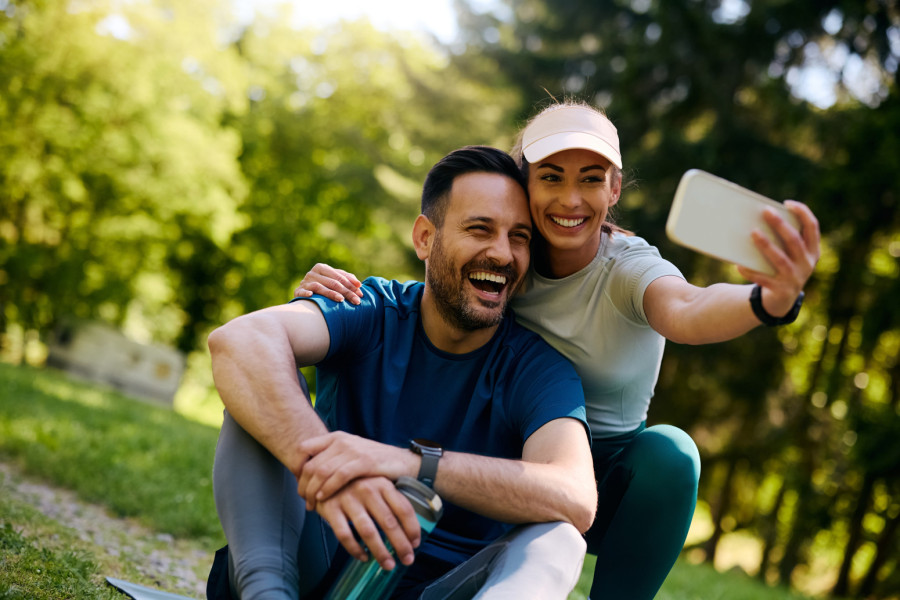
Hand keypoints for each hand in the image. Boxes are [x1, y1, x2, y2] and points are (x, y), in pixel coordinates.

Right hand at [294, 263, 363, 304]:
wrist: (302, 293)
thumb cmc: (322, 286)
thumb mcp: (333, 280)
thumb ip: (345, 279)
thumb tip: (359, 284)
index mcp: (322, 268)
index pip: (339, 276)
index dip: (351, 284)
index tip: (361, 293)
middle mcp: (313, 273)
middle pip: (333, 282)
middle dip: (346, 292)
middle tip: (356, 301)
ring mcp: (305, 282)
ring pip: (320, 287)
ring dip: (331, 293)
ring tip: (341, 299)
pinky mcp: (298, 291)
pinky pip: (302, 292)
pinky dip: (306, 293)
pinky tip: (311, 295)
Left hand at [297, 432, 415, 509]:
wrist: (401, 462)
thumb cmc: (373, 463)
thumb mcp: (349, 455)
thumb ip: (331, 460)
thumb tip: (307, 477)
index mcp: (335, 437)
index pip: (303, 448)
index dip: (295, 466)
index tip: (298, 483)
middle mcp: (341, 441)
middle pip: (310, 464)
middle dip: (303, 485)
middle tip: (304, 500)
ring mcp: (353, 450)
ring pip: (322, 471)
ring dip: (313, 491)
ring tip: (312, 504)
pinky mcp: (364, 461)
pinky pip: (339, 476)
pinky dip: (328, 488)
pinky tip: (324, 498)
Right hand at [317, 476, 421, 569]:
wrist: (323, 476)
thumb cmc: (356, 484)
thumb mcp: (376, 485)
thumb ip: (391, 501)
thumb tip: (410, 529)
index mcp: (382, 483)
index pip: (404, 508)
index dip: (412, 528)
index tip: (415, 544)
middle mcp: (367, 490)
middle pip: (389, 522)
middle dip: (400, 545)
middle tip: (407, 560)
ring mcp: (348, 499)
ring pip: (368, 531)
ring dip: (380, 551)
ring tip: (388, 564)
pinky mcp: (331, 509)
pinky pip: (345, 535)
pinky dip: (355, 549)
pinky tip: (364, 557)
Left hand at [737, 200, 819, 315]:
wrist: (782, 299)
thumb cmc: (782, 267)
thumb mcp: (789, 254)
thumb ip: (781, 239)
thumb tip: (757, 219)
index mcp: (812, 250)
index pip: (812, 227)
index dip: (802, 213)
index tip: (787, 204)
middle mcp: (807, 264)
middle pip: (794, 241)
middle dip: (780, 225)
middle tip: (766, 211)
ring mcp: (795, 278)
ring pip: (780, 259)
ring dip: (766, 245)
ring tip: (753, 233)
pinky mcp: (781, 291)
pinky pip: (763, 279)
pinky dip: (751, 272)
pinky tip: (739, 265)